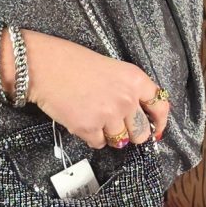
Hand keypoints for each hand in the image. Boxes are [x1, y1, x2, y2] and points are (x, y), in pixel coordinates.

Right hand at [23, 33, 171, 152]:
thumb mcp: (112, 69)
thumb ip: (128, 90)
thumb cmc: (73, 63)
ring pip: (120, 141)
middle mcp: (126, 99)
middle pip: (141, 132)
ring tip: (94, 118)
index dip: (159, 122)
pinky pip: (99, 143)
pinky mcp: (89, 128)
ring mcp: (108, 116)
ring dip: (109, 135)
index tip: (156, 130)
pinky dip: (91, 137)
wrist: (45, 67)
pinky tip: (82, 120)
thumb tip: (137, 115)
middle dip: (131, 133)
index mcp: (135, 80)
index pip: (161, 106)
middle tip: (117, 125)